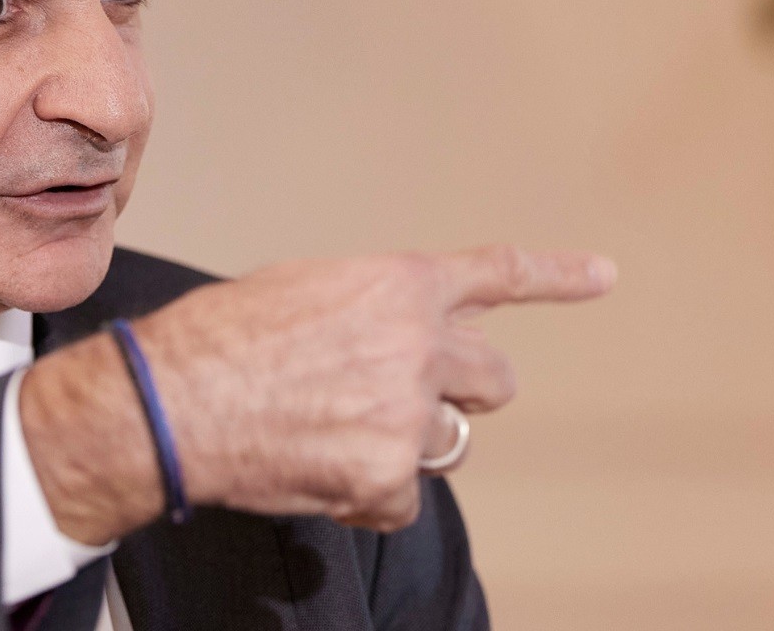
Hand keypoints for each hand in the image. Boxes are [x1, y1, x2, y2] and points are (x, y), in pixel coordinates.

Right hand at [19, 246, 614, 541]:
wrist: (170, 402)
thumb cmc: (215, 339)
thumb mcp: (300, 291)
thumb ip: (366, 309)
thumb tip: (389, 342)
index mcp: (397, 285)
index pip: (495, 274)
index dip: (556, 276)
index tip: (603, 275)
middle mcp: (418, 344)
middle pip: (493, 376)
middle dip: (466, 390)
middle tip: (414, 400)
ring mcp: (407, 413)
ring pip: (445, 442)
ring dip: (402, 443)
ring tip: (328, 433)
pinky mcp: (386, 476)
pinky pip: (402, 498)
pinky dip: (366, 495)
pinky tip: (312, 471)